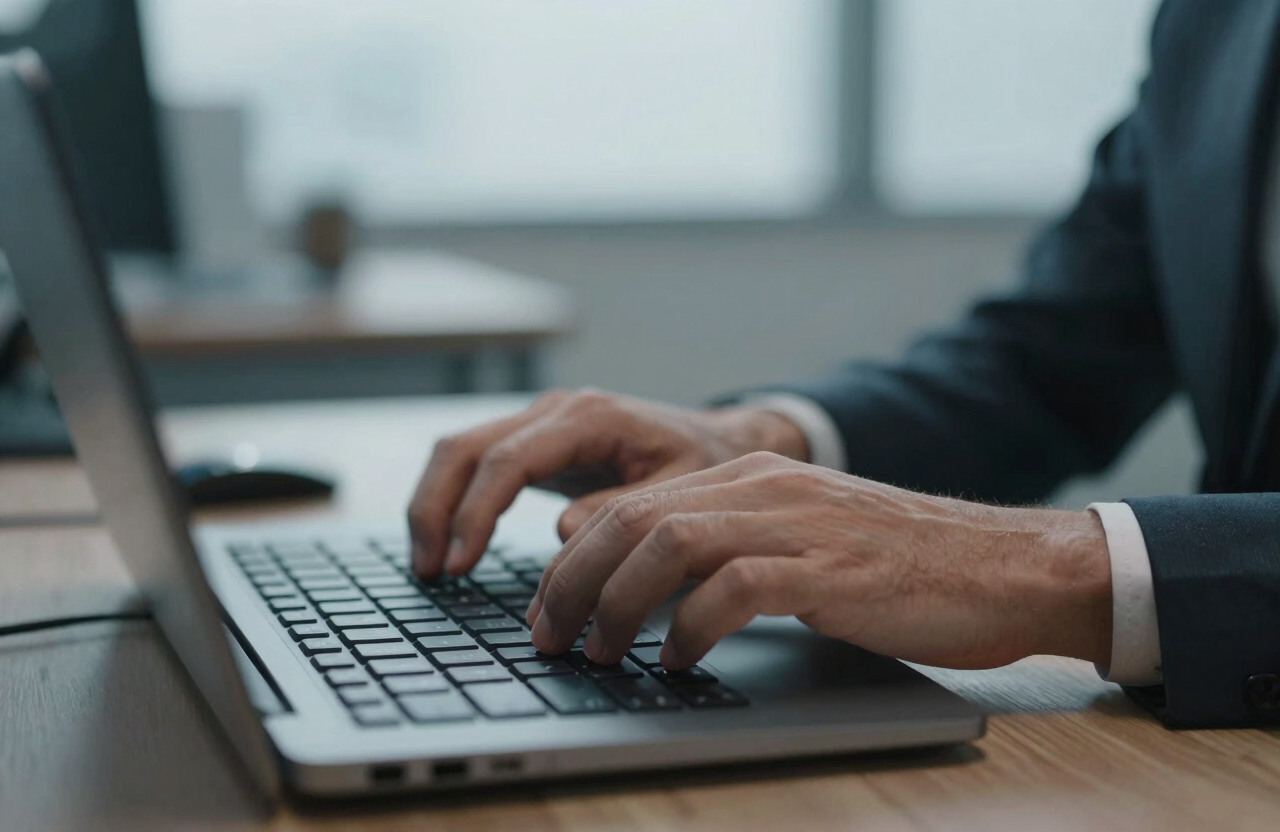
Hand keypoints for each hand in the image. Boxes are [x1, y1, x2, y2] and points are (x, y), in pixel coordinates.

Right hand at [406, 389, 808, 577]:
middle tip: (432, 572)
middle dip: (437, 509)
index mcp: (589, 417)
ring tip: (430, 567)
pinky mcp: (536, 444)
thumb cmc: (705, 466)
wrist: (721, 443)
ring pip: (459, 452)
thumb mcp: (679, 495)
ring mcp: (541, 423)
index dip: (477, 512)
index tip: (462, 563)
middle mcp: (556, 411)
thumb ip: (622, 514)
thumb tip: (562, 535)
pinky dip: (454, 503)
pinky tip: (452, 547)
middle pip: (466, 448)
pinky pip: (477, 465)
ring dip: (435, 506)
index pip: (507, 459)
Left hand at [527, 452, 1112, 671]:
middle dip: (573, 581)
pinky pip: (734, 588)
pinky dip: (690, 625)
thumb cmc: (899, 567)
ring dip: (617, 602)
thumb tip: (651, 595)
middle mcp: (763, 488)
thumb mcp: (799, 542)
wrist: (1003, 565)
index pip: (632, 505)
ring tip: (601, 651)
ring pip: (668, 544)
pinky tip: (677, 659)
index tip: (550, 607)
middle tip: (551, 636)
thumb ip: (730, 551)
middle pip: (632, 520)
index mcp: (750, 477)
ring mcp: (796, 524)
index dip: (574, 558)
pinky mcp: (829, 568)